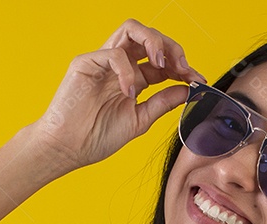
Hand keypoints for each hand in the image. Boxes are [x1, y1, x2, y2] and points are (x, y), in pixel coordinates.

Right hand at [27, 18, 206, 172]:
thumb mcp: (140, 120)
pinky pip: (114, 53)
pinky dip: (128, 70)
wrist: (68, 149)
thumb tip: (187, 90)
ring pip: (131, 30)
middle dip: (171, 47)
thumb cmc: (96, 137)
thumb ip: (162, 103)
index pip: (162, 61)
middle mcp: (120, 66)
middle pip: (149, 37)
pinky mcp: (86, 63)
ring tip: (163, 65)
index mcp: (133, 79)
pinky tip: (130, 92)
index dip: (182, 66)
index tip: (197, 79)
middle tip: (183, 67)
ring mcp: (103, 62)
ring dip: (153, 42)